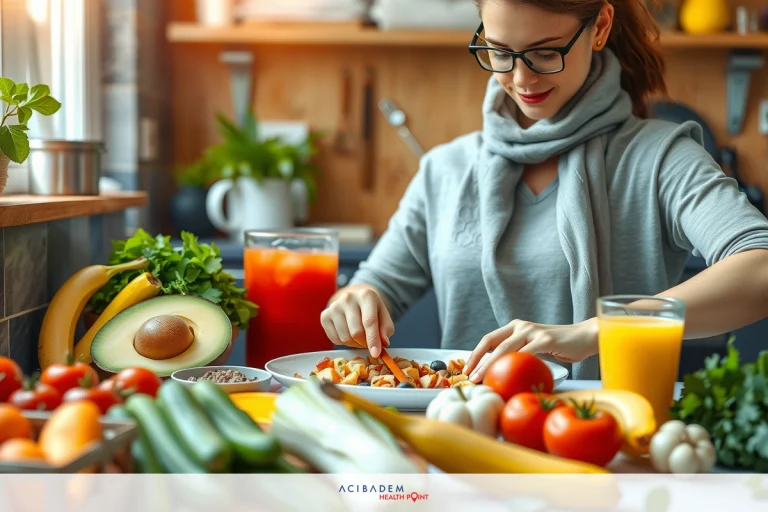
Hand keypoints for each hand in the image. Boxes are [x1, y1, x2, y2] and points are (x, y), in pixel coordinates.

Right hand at [320, 285, 393, 357]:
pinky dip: (343, 343)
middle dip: (364, 343)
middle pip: (356, 332)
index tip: (376, 354)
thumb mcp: (384, 316)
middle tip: (368, 343)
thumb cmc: (371, 311)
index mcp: (366, 295)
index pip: (369, 321)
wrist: (354, 301)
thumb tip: (383, 343)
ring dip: (354, 344)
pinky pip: (334, 339)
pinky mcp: (324, 315)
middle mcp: (348, 298)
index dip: (373, 340)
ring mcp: (334, 306)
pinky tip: (348, 334)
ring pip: (345, 337)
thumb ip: (386, 329)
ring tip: (359, 338)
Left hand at [463, 318, 598, 382]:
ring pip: (505, 349)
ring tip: (482, 380)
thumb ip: (520, 355)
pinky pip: (526, 354)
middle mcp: (521, 325)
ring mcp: (533, 331)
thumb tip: (502, 375)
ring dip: (491, 366)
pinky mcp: (546, 339)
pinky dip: (516, 367)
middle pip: (491, 342)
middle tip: (469, 377)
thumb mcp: (535, 348)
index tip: (467, 369)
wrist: (586, 336)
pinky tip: (510, 379)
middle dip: (477, 361)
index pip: (489, 339)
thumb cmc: (561, 346)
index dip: (475, 354)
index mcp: (515, 326)